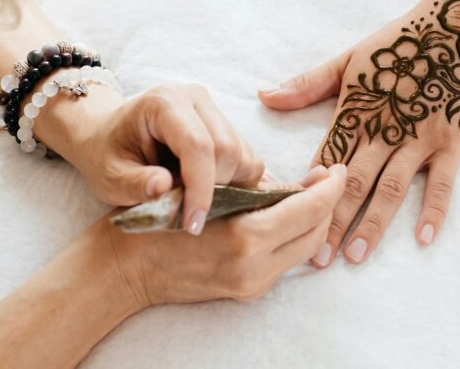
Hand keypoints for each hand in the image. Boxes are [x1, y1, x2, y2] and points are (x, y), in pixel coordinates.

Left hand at [40, 83, 264, 235]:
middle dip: (214, 190)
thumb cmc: (106, 154)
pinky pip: (246, 159)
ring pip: (242, 155)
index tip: (192, 224)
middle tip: (187, 213)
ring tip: (191, 200)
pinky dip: (234, 183)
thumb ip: (134, 184)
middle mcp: (195, 98)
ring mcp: (213, 109)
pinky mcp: (224, 125)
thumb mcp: (108, 176)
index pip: (198, 145)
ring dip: (226, 188)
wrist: (107, 135)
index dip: (200, 188)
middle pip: (228, 149)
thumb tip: (165, 188)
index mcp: (164, 103)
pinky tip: (206, 192)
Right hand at [110, 164, 348, 305]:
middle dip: (327, 203)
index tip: (334, 167)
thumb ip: (250, 188)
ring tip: (310, 192)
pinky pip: (285, 259)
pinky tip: (287, 214)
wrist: (124, 268)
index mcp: (245, 237)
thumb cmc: (155, 220)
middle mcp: (255, 267)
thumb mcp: (204, 191)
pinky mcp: (246, 292)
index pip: (309, 209)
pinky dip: (293, 234)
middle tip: (328, 176)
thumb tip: (291, 180)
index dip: (328, 187)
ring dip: (312, 219)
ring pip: (304, 248)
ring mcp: (251, 284)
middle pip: (315, 232)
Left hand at [260, 14, 459, 266]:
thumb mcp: (347, 60)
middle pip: (354, 183)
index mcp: (356, 112)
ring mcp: (419, 140)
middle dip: (334, 221)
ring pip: (391, 188)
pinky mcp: (450, 143)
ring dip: (373, 223)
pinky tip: (422, 238)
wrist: (453, 29)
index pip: (327, 160)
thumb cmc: (395, 45)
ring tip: (356, 254)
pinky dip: (433, 210)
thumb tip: (264, 96)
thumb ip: (307, 84)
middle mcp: (386, 131)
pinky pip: (442, 183)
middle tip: (317, 257)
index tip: (291, 221)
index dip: (308, 192)